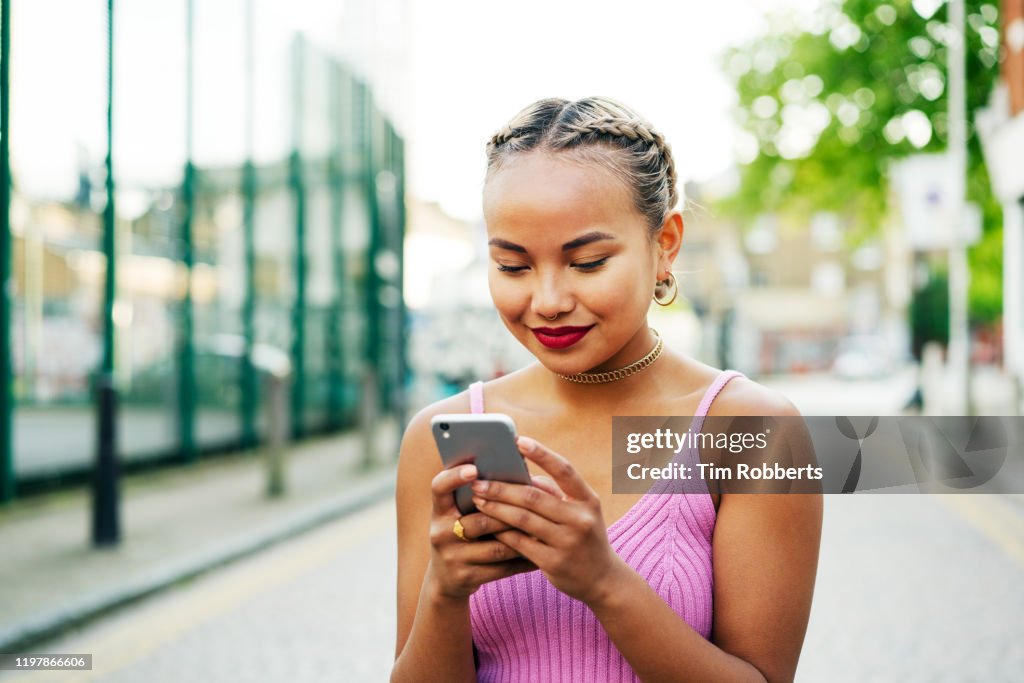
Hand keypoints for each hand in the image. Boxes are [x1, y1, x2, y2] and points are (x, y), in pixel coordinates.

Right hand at [425, 463, 537, 601]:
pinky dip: (523, 560)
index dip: (454, 477)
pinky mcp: (466, 578)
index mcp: (439, 511)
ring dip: (523, 538)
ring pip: (497, 547)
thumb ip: (481, 496)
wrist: (445, 579)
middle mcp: (440, 533)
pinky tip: (541, 553)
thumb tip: (518, 475)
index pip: (439, 487)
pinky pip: (503, 568)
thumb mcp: (461, 514)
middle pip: (481, 521)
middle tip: (537, 505)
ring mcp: (452, 558)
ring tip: (546, 529)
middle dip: (512, 515)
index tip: (475, 469)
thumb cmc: (463, 534)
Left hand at [468, 436, 624, 605]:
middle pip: (533, 496)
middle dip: (502, 487)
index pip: (564, 470)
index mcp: (588, 500)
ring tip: (478, 499)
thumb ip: (555, 492)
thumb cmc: (584, 537)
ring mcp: (568, 542)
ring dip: (495, 508)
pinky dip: (501, 532)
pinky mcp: (553, 563)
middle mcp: (580, 519)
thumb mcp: (580, 512)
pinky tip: (487, 525)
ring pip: (522, 519)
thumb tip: (522, 473)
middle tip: (478, 481)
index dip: (542, 454)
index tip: (518, 440)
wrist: (602, 580)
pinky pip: (520, 542)